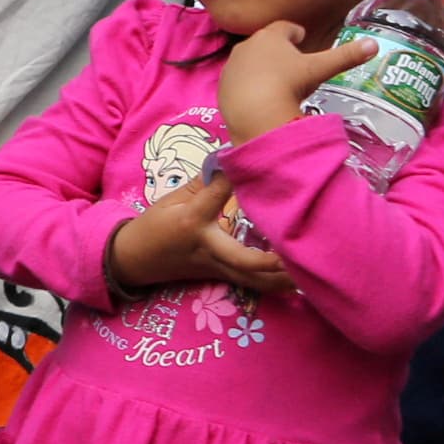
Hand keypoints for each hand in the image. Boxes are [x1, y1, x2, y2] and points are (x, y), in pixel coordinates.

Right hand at [106, 171, 297, 302]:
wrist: (134, 260)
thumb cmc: (153, 226)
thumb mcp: (171, 200)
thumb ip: (203, 183)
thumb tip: (233, 161)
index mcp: (191, 222)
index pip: (216, 196)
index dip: (234, 178)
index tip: (255, 159)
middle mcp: (207, 247)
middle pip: (242, 259)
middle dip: (270, 260)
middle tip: (296, 251)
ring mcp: (216, 267)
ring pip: (253, 279)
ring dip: (281, 279)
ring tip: (310, 271)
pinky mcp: (222, 277)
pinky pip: (252, 283)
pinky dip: (276, 284)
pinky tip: (300, 281)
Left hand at [218, 19, 373, 148]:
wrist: (254, 112)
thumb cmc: (289, 84)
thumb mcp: (320, 69)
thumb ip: (346, 57)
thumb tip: (374, 45)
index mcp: (271, 37)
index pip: (283, 28)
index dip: (293, 32)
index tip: (300, 36)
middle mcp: (248, 46)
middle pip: (264, 43)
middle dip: (276, 49)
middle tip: (289, 59)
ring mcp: (232, 66)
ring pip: (249, 61)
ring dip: (260, 66)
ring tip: (275, 79)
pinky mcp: (222, 86)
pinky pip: (238, 81)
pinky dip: (247, 84)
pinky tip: (258, 96)